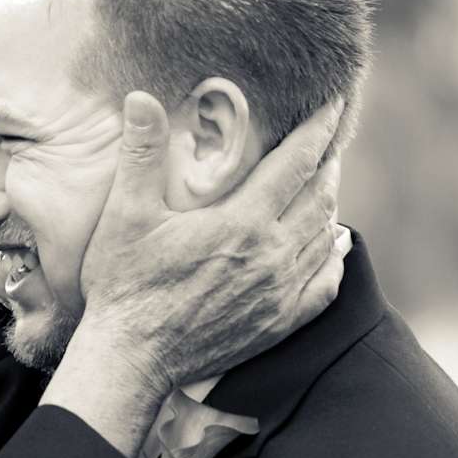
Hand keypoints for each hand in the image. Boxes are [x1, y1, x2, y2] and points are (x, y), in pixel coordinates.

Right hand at [77, 94, 346, 390]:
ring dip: (329, 205)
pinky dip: (334, 259)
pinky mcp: (279, 323)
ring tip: (324, 183)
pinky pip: (325, 285)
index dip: (319, 129)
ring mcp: (280, 293)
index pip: (297, 162)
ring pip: (325, 236)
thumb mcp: (125, 215)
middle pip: (320, 196)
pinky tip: (332, 245)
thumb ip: (140, 153)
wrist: (131, 360)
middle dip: (327, 162)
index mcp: (241, 222)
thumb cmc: (124, 286)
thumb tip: (140, 96)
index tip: (334, 104)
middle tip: (327, 140)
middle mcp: (272, 256)